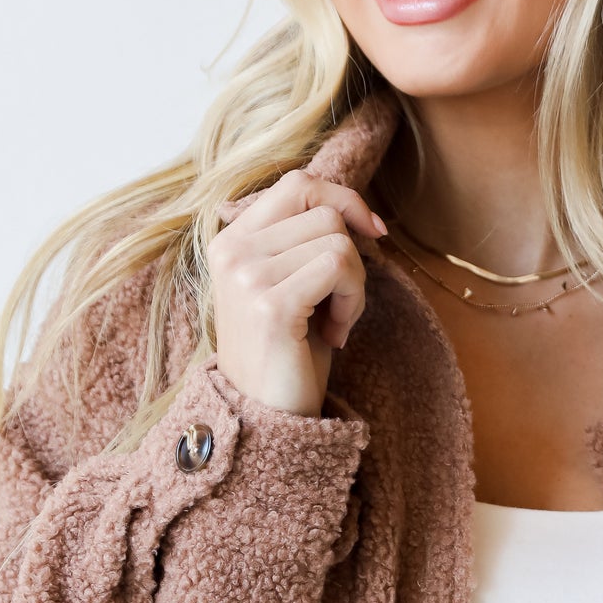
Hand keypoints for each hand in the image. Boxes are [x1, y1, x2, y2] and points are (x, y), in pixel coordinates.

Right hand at [211, 169, 386, 417]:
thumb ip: (305, 241)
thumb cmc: (288, 353)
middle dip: (351, 257)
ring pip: (337, 240)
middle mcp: (231, 251)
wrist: (266, 418)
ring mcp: (246, 275)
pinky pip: (339, 268)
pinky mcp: (270, 304)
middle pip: (324, 211)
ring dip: (353, 286)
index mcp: (231, 240)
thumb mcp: (291, 284)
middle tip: (339, 304)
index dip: (343, 200)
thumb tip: (357, 210)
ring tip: (333, 324)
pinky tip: (335, 335)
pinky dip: (352, 302)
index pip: (298, 184)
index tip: (371, 233)